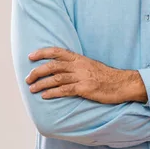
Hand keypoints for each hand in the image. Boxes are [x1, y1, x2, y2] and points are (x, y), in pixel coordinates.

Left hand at [25, 47, 143, 103]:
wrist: (122, 83)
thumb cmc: (105, 76)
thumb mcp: (90, 65)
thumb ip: (76, 65)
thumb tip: (60, 68)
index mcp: (79, 58)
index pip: (57, 52)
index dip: (42, 53)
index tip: (30, 56)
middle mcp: (79, 66)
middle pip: (53, 66)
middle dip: (37, 71)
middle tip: (28, 78)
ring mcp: (81, 77)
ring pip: (56, 78)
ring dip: (41, 84)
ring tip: (32, 89)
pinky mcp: (85, 89)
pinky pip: (65, 90)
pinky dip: (52, 93)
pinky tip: (45, 96)